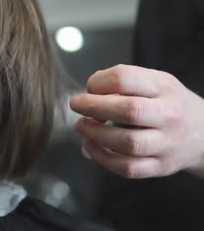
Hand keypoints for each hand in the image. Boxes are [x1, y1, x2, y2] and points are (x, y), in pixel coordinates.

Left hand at [70, 64, 203, 178]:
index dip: (99, 82)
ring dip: (96, 135)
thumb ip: (120, 85)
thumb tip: (86, 97)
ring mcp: (167, 143)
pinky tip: (90, 147)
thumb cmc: (165, 102)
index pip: (126, 78)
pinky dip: (103, 159)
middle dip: (94, 107)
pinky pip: (129, 168)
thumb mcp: (152, 82)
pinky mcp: (162, 166)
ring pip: (128, 143)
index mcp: (164, 87)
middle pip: (128, 111)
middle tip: (76, 105)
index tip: (89, 88)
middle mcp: (169, 115)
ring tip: (82, 126)